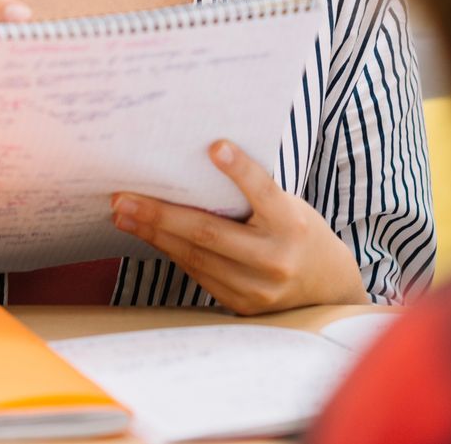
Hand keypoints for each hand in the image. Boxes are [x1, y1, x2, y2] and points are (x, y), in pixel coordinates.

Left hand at [111, 140, 370, 315]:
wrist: (326, 287)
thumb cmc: (297, 231)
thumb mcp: (288, 207)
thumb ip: (253, 195)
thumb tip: (197, 164)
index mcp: (291, 223)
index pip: (264, 191)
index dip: (241, 170)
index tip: (216, 146)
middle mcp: (275, 258)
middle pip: (210, 233)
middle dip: (161, 214)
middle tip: (124, 198)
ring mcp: (258, 288)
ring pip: (196, 257)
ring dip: (154, 235)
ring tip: (125, 216)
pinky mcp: (243, 305)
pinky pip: (198, 274)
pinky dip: (170, 252)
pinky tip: (148, 235)